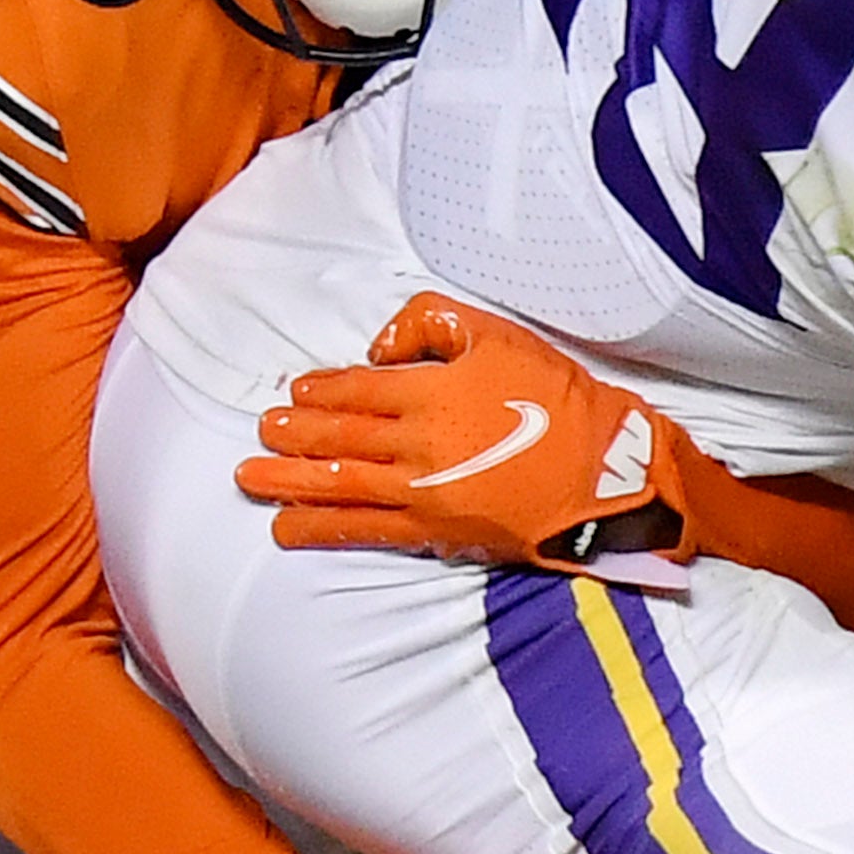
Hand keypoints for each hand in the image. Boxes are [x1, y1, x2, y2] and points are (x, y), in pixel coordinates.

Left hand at [239, 295, 661, 564]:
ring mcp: (422, 489)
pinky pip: (364, 529)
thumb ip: (430, 324)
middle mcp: (417, 441)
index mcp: (431, 389)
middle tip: (263, 431)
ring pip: (338, 483)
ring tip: (250, 478)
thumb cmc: (557, 398)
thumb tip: (377, 350)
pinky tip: (288, 527)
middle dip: (293, 434)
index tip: (296, 391)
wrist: (603, 469)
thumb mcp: (498, 335)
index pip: (357, 388)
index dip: (320, 389)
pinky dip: (320, 528)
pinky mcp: (435, 528)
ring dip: (289, 480)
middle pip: (338, 436)